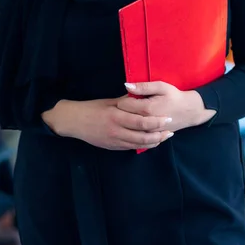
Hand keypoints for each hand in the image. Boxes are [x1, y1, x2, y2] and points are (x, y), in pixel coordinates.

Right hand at [42, 98, 173, 150]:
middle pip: (143, 136)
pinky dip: (144, 145)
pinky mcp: (113, 147)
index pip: (142, 122)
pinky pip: (132, 148)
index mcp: (116, 117)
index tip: (168, 117)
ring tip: (165, 137)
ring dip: (154, 142)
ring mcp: (115, 141)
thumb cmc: (91, 108)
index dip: (157, 121)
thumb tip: (142, 97)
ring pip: (139, 144)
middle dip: (159, 133)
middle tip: (170, 129)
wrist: (74, 122)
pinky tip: (152, 142)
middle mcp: (117, 131)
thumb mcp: (109, 102)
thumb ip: (127, 102)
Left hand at [120, 82, 215, 131]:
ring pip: (129, 127)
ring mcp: (149, 132)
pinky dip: (134, 129)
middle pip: (124, 117)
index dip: (123, 99)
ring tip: (133, 113)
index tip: (128, 97)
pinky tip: (138, 122)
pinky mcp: (151, 137)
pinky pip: (136, 135)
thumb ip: (143, 87)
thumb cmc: (174, 96)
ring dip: (128, 120)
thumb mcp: (161, 86)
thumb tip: (126, 85)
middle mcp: (146, 123)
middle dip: (123, 110)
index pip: (123, 105)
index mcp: (146, 109)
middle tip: (130, 105)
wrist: (189, 111)